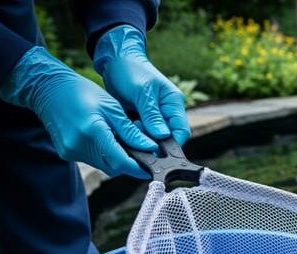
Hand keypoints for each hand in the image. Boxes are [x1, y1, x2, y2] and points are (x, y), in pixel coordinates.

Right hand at [0, 46, 156, 177]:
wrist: (48, 89)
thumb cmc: (82, 92)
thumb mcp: (112, 108)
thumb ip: (130, 131)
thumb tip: (151, 148)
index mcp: (92, 132)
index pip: (120, 161)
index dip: (138, 169)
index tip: (152, 170)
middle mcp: (79, 146)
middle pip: (113, 167)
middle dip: (129, 163)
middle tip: (141, 152)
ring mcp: (71, 151)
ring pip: (103, 165)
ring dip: (117, 158)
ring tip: (123, 141)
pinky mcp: (67, 153)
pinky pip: (92, 160)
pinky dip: (104, 154)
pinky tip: (107, 140)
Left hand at [94, 25, 189, 145]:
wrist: (114, 61)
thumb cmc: (130, 70)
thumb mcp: (142, 91)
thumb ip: (152, 114)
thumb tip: (162, 136)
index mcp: (174, 103)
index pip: (181, 130)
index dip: (173, 144)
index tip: (158, 150)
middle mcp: (167, 112)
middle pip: (168, 137)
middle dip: (154, 141)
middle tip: (137, 137)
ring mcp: (154, 116)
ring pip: (153, 137)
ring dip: (142, 139)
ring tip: (128, 132)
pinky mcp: (141, 119)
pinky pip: (141, 134)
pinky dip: (134, 136)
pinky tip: (124, 134)